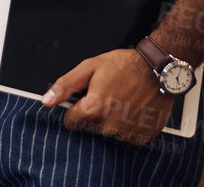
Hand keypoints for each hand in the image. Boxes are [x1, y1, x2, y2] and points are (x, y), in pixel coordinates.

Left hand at [41, 48, 174, 145]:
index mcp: (93, 109)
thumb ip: (66, 85)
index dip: (74, 110)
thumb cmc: (124, 66)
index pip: (70, 123)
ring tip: (122, 101)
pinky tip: (133, 109)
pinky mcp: (142, 137)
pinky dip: (127, 126)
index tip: (83, 100)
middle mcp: (109, 126)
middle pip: (90, 127)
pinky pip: (126, 137)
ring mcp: (126, 134)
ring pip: (108, 133)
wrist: (157, 69)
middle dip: (94, 113)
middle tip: (107, 95)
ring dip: (111, 120)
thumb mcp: (90, 67)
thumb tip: (46, 101)